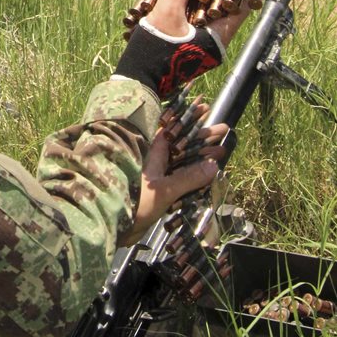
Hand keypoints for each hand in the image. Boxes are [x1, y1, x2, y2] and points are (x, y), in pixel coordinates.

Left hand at [120, 119, 229, 245]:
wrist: (112, 227)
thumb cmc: (133, 203)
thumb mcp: (163, 190)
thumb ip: (188, 179)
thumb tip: (213, 165)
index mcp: (152, 153)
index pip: (173, 129)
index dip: (189, 119)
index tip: (206, 108)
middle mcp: (154, 161)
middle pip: (182, 145)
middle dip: (202, 138)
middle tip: (224, 130)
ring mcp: (157, 177)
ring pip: (183, 163)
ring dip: (201, 158)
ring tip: (223, 152)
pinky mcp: (159, 193)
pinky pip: (181, 180)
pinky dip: (195, 177)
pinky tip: (209, 176)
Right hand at [143, 0, 250, 50]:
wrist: (138, 79)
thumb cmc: (156, 50)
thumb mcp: (166, 14)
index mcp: (218, 36)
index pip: (241, 6)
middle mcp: (214, 42)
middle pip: (223, 8)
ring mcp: (201, 46)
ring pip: (207, 15)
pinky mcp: (188, 47)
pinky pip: (193, 22)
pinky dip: (188, 9)